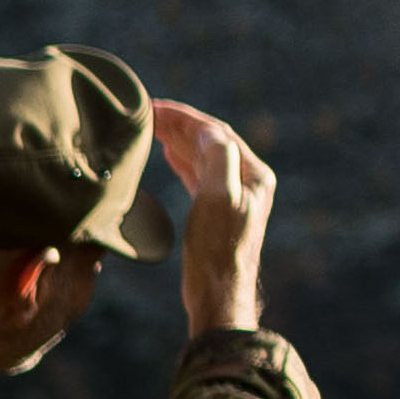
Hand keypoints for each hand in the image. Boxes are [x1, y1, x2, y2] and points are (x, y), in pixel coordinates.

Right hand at [147, 98, 274, 335]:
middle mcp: (247, 180)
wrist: (218, 292)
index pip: (216, 132)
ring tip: (150, 127)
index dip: (185, 117)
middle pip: (209, 141)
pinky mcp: (217, 211)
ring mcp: (233, 195)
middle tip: (146, 113)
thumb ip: (217, 159)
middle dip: (179, 125)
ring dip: (177, 140)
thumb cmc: (218, 248)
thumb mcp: (219, 198)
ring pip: (202, 156)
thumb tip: (208, 130)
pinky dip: (181, 161)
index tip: (155, 106)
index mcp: (253, 174)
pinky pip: (198, 175)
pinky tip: (167, 153)